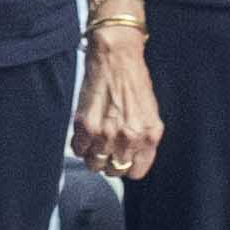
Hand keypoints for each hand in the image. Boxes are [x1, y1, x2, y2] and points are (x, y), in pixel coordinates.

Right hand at [73, 30, 161, 181]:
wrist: (116, 57)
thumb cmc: (134, 80)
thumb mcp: (151, 113)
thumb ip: (144, 139)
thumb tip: (133, 158)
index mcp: (149, 136)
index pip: (136, 172)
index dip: (128, 165)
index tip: (123, 157)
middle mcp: (128, 138)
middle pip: (114, 170)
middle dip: (110, 160)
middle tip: (108, 145)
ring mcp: (106, 134)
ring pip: (94, 164)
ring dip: (93, 154)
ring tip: (96, 138)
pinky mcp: (85, 126)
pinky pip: (78, 150)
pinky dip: (80, 144)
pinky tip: (86, 130)